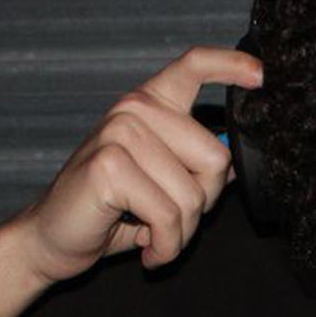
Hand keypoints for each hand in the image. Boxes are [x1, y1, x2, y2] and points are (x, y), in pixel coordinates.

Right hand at [12, 46, 263, 284]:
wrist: (54, 238)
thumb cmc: (111, 212)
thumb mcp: (160, 182)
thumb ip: (192, 165)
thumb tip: (230, 163)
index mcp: (149, 106)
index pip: (193, 67)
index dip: (231, 66)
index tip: (261, 75)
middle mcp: (134, 109)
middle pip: (216, 157)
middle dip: (203, 204)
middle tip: (172, 221)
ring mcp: (119, 132)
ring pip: (193, 196)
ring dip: (181, 234)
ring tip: (154, 237)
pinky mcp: (109, 166)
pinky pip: (169, 217)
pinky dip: (165, 247)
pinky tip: (146, 250)